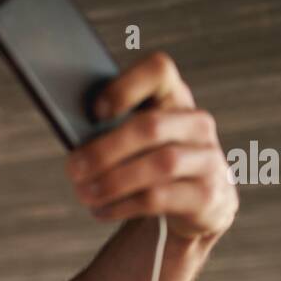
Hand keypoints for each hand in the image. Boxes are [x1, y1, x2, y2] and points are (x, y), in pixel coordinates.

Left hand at [65, 51, 237, 242]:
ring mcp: (208, 159)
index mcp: (174, 98)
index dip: (125, 87)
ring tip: (83, 193)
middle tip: (73, 168)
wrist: (195, 204)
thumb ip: (111, 128)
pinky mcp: (207, 196)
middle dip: (105, 149)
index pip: (159, 71)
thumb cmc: (148, 162)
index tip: (94, 112)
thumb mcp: (134, 140)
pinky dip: (122, 205)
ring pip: (160, 164)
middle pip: (151, 126)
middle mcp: (197, 123)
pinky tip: (100, 210)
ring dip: (113, 181)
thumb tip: (72, 134)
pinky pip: (159, 198)